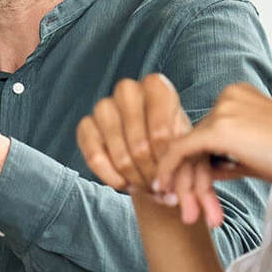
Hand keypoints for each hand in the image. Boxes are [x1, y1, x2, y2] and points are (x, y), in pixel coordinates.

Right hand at [76, 73, 190, 195]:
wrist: (151, 145)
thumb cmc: (172, 141)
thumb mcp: (185, 144)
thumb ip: (181, 158)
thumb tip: (170, 182)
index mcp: (156, 86)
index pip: (161, 131)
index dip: (166, 160)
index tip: (171, 173)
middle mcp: (127, 90)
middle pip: (139, 143)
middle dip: (150, 172)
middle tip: (158, 186)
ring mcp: (103, 106)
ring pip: (118, 151)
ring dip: (133, 176)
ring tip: (144, 185)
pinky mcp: (86, 125)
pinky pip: (94, 156)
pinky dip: (110, 176)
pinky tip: (123, 183)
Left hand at [152, 83, 271, 226]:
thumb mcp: (256, 155)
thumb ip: (228, 157)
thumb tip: (204, 170)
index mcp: (238, 96)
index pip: (207, 135)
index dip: (197, 168)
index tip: (193, 195)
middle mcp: (227, 96)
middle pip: (195, 143)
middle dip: (190, 180)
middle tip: (189, 212)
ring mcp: (222, 110)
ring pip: (187, 150)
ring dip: (186, 186)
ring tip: (192, 216)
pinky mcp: (218, 128)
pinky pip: (181, 150)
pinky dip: (171, 171)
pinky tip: (166, 191)